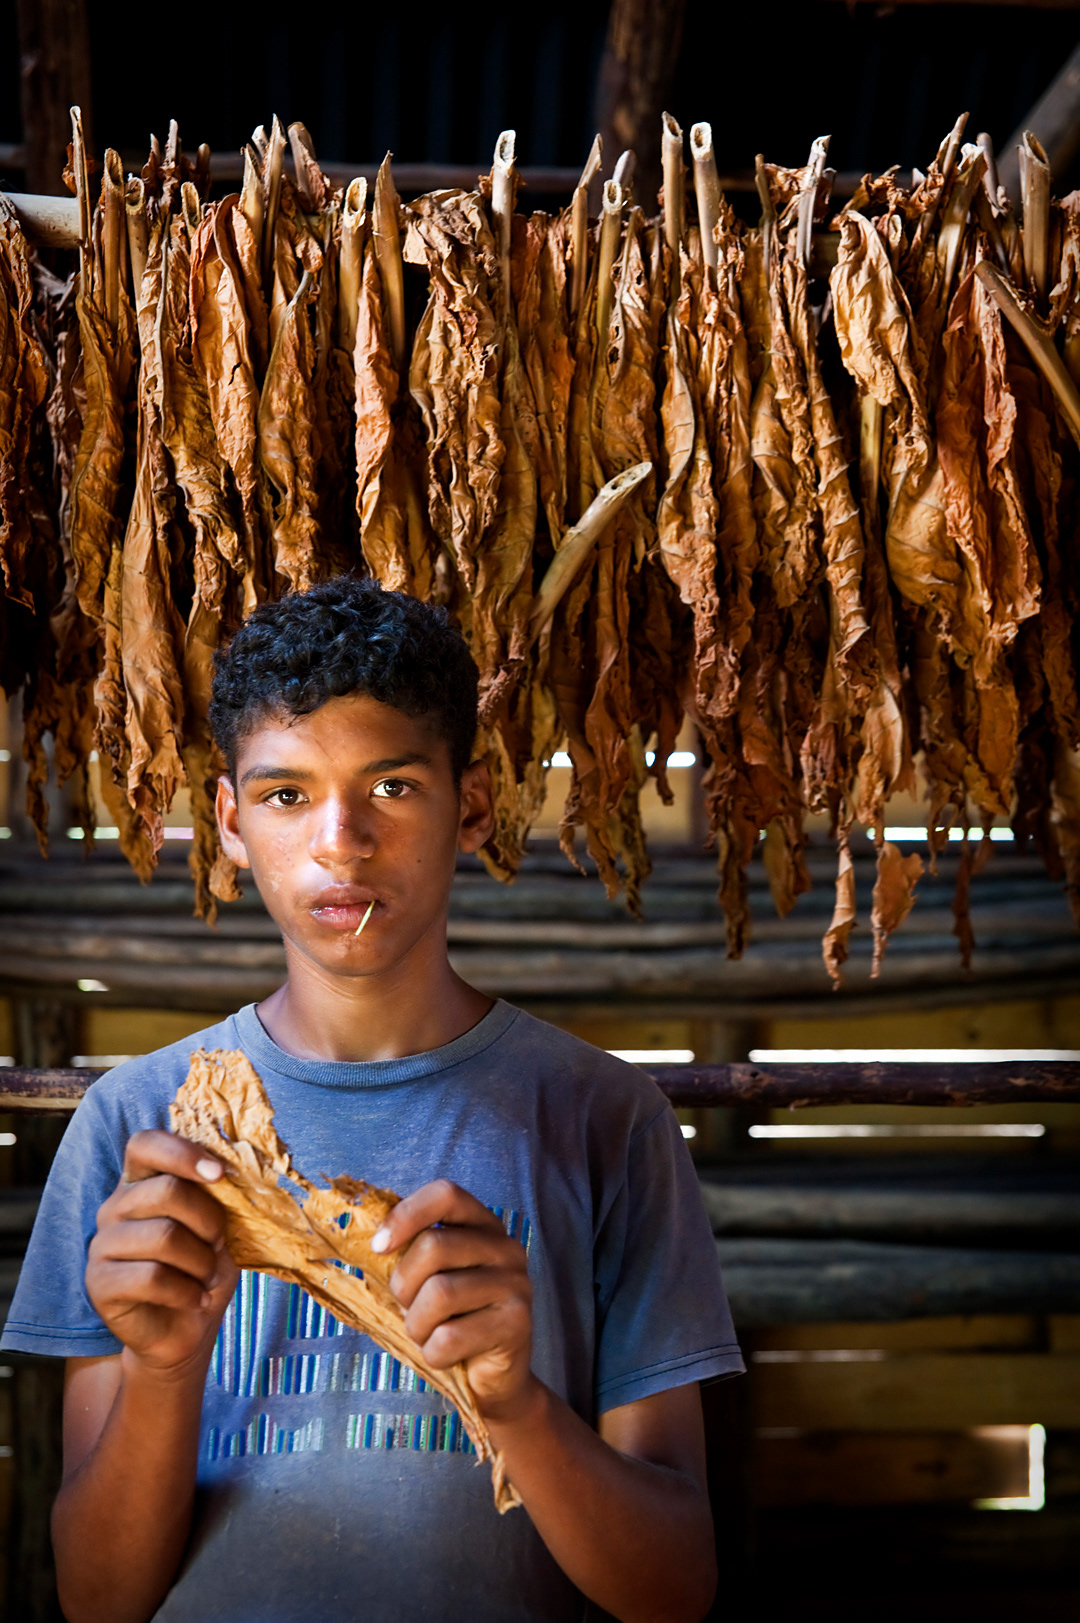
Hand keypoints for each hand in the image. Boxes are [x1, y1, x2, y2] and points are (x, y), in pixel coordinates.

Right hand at [86, 1130, 238, 1377]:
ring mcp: (102, 1244)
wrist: (186, 1329)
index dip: (182, 1152)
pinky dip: (186, 1291)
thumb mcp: (220, 1228)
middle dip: (208, 1220)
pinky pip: (151, 1278)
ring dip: (201, 1261)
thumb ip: (218, 1197)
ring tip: (206, 1277)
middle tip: (218, 1245)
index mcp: (142, 1182)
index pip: (145, 1144)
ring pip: (163, 1237)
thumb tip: (230, 1171)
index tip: (218, 1173)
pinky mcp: (98, 1283)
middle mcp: (115, 1206)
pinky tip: (195, 1300)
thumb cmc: (203, 1270)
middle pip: (167, 1191)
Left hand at [373, 1180, 533, 1420]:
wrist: (493, 1378)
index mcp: (483, 1226)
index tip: (378, 1247)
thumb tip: (366, 1235)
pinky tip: (447, 1355)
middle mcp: (506, 1248)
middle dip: (404, 1285)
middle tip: (408, 1308)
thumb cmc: (451, 1322)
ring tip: (428, 1335)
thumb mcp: (429, 1279)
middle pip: (434, 1245)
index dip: (406, 1215)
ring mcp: (516, 1284)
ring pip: (439, 1294)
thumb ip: (410, 1253)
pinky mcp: (517, 1323)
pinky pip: (450, 1336)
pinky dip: (433, 1353)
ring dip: (417, 1325)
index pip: (446, 1194)